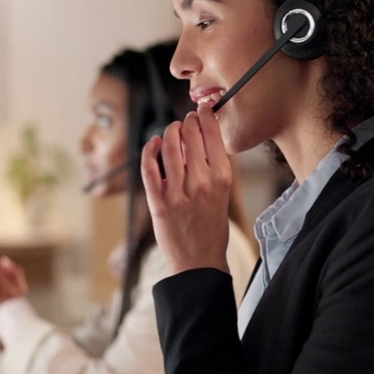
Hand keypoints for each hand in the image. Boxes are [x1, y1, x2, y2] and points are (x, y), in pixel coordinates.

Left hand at [141, 107, 230, 275]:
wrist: (198, 262)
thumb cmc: (213, 229)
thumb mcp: (224, 196)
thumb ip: (214, 169)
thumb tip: (203, 140)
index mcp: (221, 179)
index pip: (213, 135)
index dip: (206, 117)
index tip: (203, 111)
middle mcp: (201, 183)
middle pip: (190, 136)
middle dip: (187, 122)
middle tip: (186, 120)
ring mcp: (178, 193)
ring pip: (169, 147)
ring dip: (169, 132)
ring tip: (171, 130)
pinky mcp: (158, 203)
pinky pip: (149, 168)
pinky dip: (149, 151)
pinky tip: (152, 144)